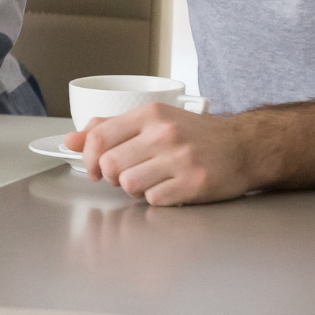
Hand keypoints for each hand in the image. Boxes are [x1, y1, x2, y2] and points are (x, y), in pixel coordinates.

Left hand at [64, 103, 253, 204]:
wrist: (244, 146)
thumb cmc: (195, 134)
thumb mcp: (152, 120)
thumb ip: (109, 128)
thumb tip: (70, 140)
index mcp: (148, 114)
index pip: (98, 137)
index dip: (88, 158)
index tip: (94, 168)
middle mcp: (164, 133)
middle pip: (111, 165)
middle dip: (113, 176)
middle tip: (126, 175)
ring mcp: (181, 158)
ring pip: (129, 184)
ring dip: (134, 189)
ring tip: (149, 181)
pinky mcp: (195, 183)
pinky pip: (154, 199)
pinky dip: (156, 198)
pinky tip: (169, 188)